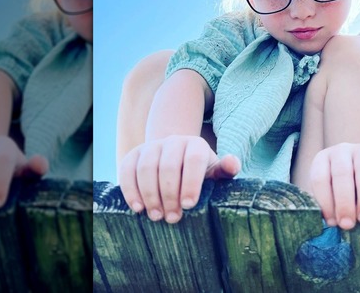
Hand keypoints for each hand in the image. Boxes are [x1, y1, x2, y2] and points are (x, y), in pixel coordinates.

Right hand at [119, 135, 239, 222]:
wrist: (175, 158)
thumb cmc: (199, 172)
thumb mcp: (214, 171)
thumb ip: (225, 170)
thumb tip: (232, 163)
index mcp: (195, 145)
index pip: (193, 160)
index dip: (191, 183)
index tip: (189, 205)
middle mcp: (173, 141)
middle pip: (168, 166)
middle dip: (169, 194)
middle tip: (172, 218)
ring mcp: (151, 146)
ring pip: (146, 168)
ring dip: (150, 195)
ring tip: (156, 216)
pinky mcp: (133, 154)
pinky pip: (127, 170)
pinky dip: (131, 190)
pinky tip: (137, 208)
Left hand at [308, 143, 359, 229]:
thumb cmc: (348, 192)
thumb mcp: (334, 194)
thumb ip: (331, 206)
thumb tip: (333, 223)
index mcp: (323, 160)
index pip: (320, 179)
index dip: (325, 202)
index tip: (333, 223)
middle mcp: (341, 151)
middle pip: (341, 174)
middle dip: (344, 201)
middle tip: (348, 224)